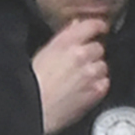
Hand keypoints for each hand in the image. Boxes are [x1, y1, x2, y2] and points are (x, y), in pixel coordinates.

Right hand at [33, 19, 108, 134]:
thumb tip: (75, 27)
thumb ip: (62, 39)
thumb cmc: (29, 85)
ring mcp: (90, 74)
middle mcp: (80, 55)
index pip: (91, 25)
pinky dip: (98, 85)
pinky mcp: (95, 92)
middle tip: (80, 62)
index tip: (100, 28)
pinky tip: (84, 89)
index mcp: (65, 42)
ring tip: (79, 79)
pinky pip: (105, 83)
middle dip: (92, 53)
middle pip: (99, 47)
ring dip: (95, 70)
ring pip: (103, 66)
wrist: (32, 109)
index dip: (98, 26)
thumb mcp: (42, 53)